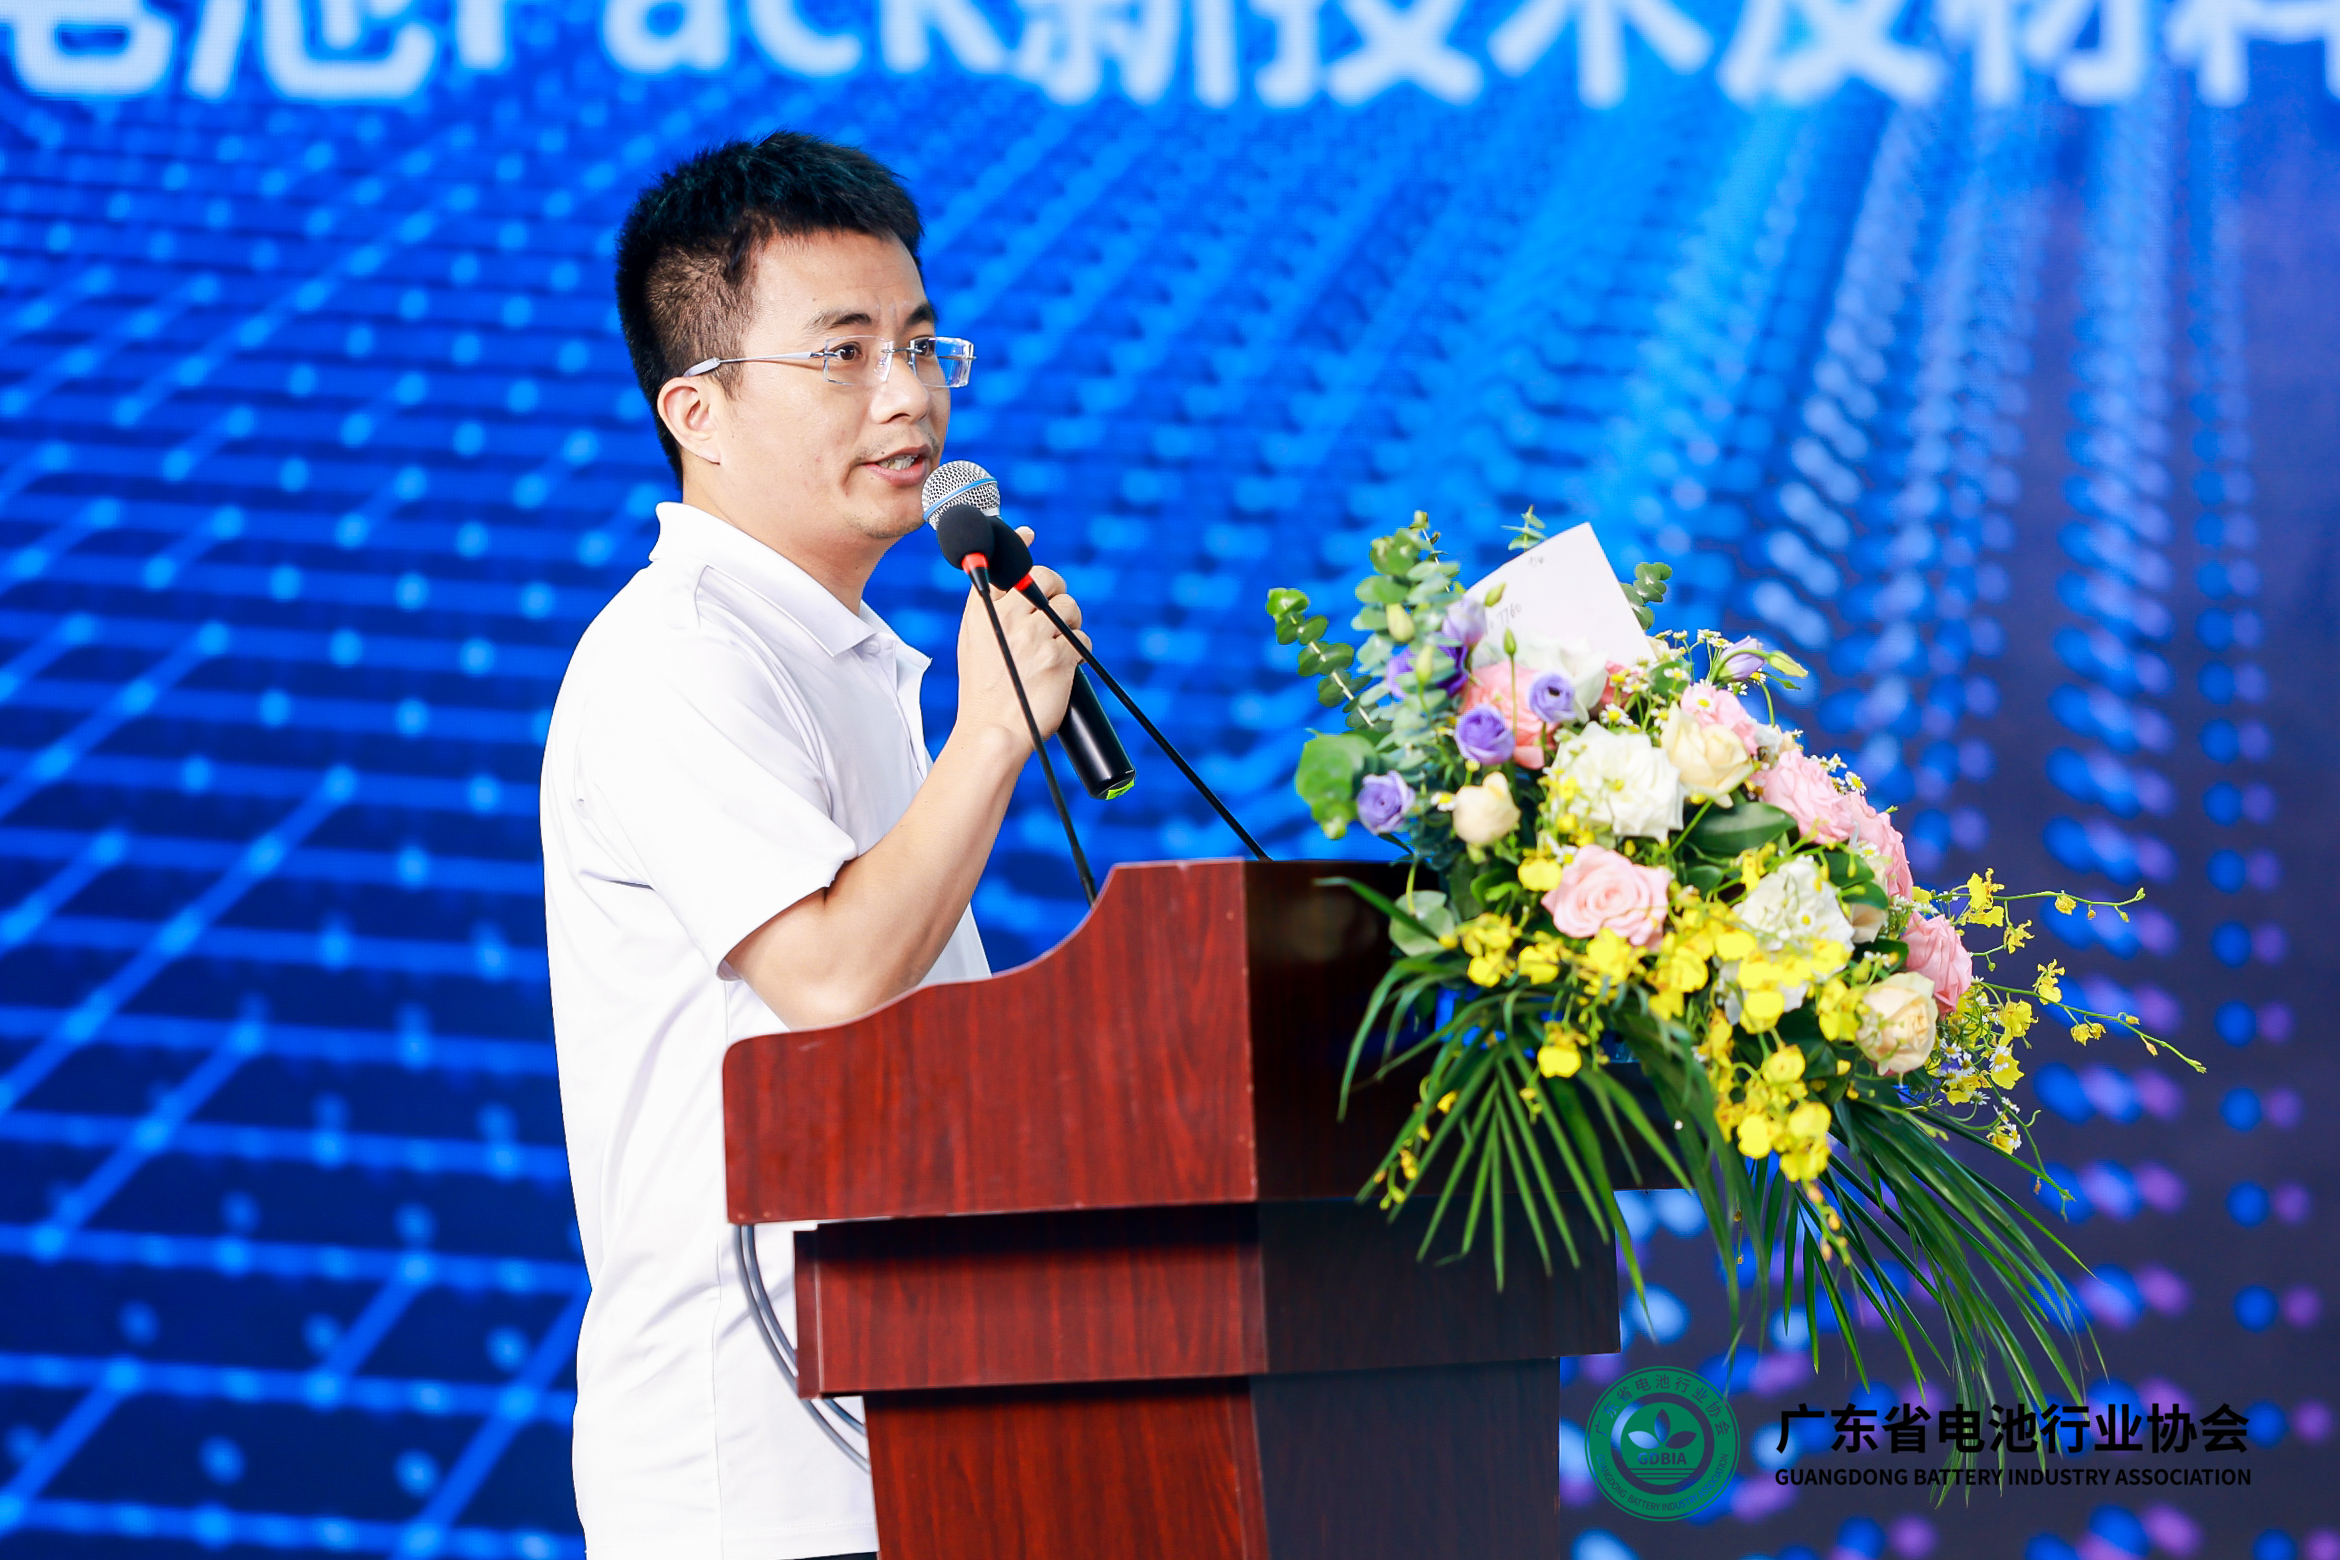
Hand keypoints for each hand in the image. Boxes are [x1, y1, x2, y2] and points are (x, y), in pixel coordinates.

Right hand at [955, 529, 1085, 749]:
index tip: (1028, 533)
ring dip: (1071, 624)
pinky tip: (1064, 666)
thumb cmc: (984, 687)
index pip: (1005, 566)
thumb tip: (1010, 557)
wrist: (993, 729)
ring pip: (1069, 609)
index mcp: (983, 613)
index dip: (1021, 547)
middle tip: (1054, 612)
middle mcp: (1009, 619)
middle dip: (1057, 590)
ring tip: (1056, 646)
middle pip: (1046, 580)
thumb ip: (989, 602)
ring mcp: (1035, 638)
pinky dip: (1079, 652)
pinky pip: (1083, 641)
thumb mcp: (974, 640)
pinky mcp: (1059, 659)